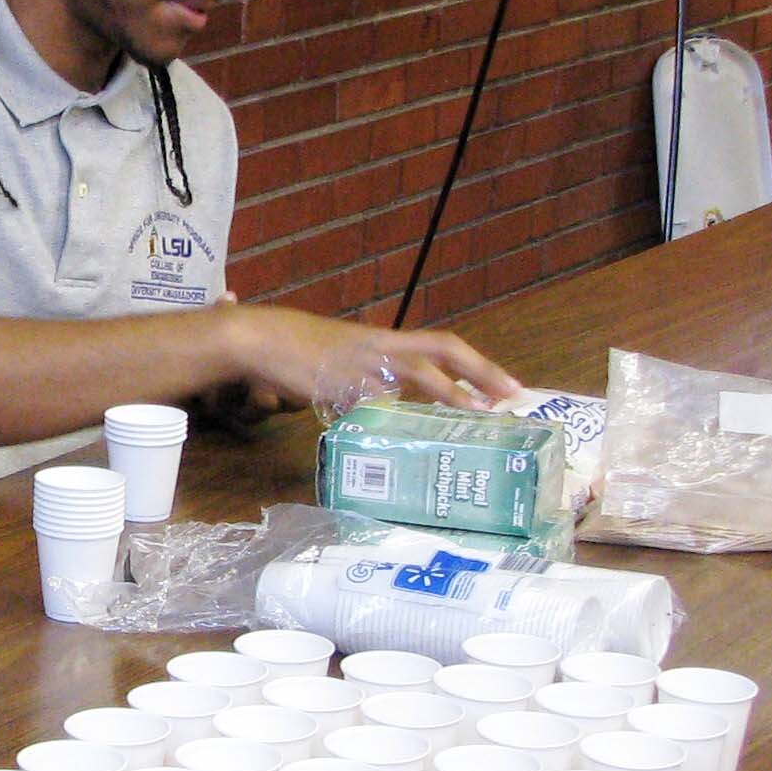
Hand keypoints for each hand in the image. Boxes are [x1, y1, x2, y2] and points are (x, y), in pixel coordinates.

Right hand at [219, 305, 522, 413]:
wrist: (260, 338)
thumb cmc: (298, 350)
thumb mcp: (345, 361)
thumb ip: (371, 384)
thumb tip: (390, 409)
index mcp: (385, 340)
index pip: (441, 345)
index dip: (477, 364)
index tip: (507, 385)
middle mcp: (380, 346)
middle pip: (441, 349)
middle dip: (480, 371)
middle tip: (511, 395)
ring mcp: (361, 362)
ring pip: (416, 372)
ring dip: (450, 392)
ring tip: (478, 413)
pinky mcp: (338, 380)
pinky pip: (372, 399)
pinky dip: (391, 414)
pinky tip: (407, 432)